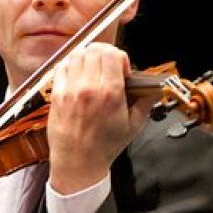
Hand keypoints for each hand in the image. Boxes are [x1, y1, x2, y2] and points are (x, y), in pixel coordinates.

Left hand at [45, 43, 142, 193]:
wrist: (78, 163)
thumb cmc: (104, 147)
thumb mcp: (134, 125)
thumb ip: (146, 102)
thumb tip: (155, 88)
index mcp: (110, 94)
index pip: (113, 54)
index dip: (121, 58)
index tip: (122, 71)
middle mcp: (88, 88)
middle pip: (95, 50)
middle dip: (105, 55)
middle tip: (108, 68)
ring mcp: (70, 90)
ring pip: (77, 54)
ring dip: (88, 58)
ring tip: (93, 71)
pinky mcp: (57, 94)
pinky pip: (62, 66)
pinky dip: (71, 65)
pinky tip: (78, 75)